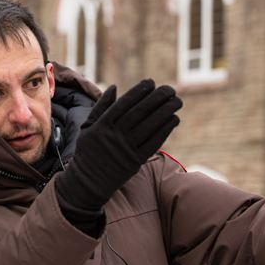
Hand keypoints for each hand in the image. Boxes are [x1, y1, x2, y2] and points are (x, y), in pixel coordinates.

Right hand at [55, 79, 181, 212]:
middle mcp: (114, 136)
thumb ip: (100, 107)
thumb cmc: (88, 151)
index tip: (151, 82)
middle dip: (156, 98)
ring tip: (177, 101)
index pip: (123, 104)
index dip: (138, 92)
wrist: (88, 181)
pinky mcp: (135, 161)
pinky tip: (174, 119)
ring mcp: (125, 149)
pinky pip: (153, 143)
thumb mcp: (87, 128)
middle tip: (170, 89)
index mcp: (102, 126)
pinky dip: (165, 130)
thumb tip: (114, 87)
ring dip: (165, 112)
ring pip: (149, 126)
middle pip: (139, 113)